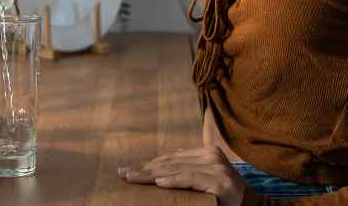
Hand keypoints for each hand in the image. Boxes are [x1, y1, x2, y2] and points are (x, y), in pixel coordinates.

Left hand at [118, 146, 245, 205]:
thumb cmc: (225, 195)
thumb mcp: (205, 179)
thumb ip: (189, 169)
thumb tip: (164, 169)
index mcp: (206, 152)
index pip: (171, 158)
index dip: (148, 164)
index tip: (129, 170)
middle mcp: (210, 156)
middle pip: (170, 162)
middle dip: (144, 169)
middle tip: (123, 174)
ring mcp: (215, 167)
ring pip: (176, 170)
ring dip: (151, 175)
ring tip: (132, 178)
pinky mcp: (218, 182)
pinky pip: (190, 179)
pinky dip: (173, 181)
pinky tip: (158, 183)